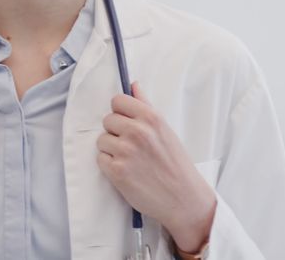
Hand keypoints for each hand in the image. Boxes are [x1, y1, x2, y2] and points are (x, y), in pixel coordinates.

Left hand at [96, 82, 216, 251]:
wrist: (183, 198)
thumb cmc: (175, 163)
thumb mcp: (165, 130)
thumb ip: (146, 106)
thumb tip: (133, 84)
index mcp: (150, 118)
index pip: (117, 101)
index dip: (120, 112)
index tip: (127, 122)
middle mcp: (137, 131)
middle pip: (107, 120)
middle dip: (115, 132)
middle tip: (131, 146)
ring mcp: (125, 151)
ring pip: (101, 140)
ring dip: (111, 149)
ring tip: (130, 160)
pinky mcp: (116, 170)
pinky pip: (100, 158)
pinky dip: (109, 165)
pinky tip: (126, 171)